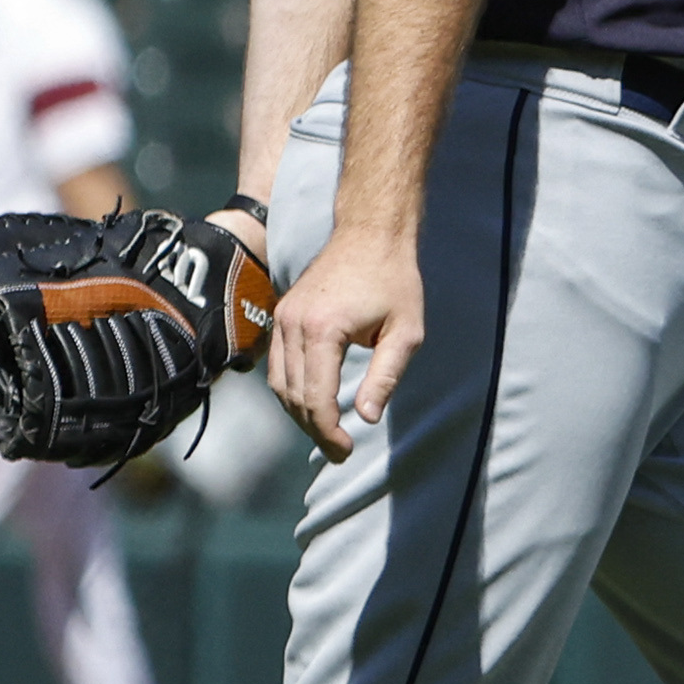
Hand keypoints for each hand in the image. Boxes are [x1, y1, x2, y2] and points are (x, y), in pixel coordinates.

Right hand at [268, 224, 420, 459]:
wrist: (370, 233)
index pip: (316, 397)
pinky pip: (277, 364)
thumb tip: (366, 417)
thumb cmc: (394, 280)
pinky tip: (313, 403)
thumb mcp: (406, 332)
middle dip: (314, 429)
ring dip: (299, 413)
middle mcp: (293, 325)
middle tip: (339, 450)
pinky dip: (291, 390)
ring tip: (328, 432)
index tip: (346, 449)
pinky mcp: (282, 314)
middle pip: (293, 396)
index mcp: (323, 330)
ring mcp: (282, 318)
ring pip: (278, 383)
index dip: (328, 431)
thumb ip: (385, 376)